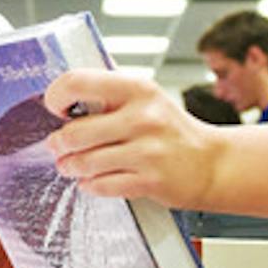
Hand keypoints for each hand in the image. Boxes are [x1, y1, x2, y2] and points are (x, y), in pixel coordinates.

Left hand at [43, 69, 223, 206]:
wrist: (211, 162)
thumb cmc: (171, 129)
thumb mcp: (145, 98)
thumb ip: (108, 93)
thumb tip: (64, 92)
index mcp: (137, 88)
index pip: (77, 82)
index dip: (56, 96)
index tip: (57, 108)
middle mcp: (143, 117)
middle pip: (74, 132)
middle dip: (58, 143)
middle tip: (57, 145)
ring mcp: (148, 151)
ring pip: (85, 162)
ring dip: (70, 166)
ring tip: (70, 165)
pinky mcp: (150, 181)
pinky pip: (102, 185)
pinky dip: (90, 184)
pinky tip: (91, 180)